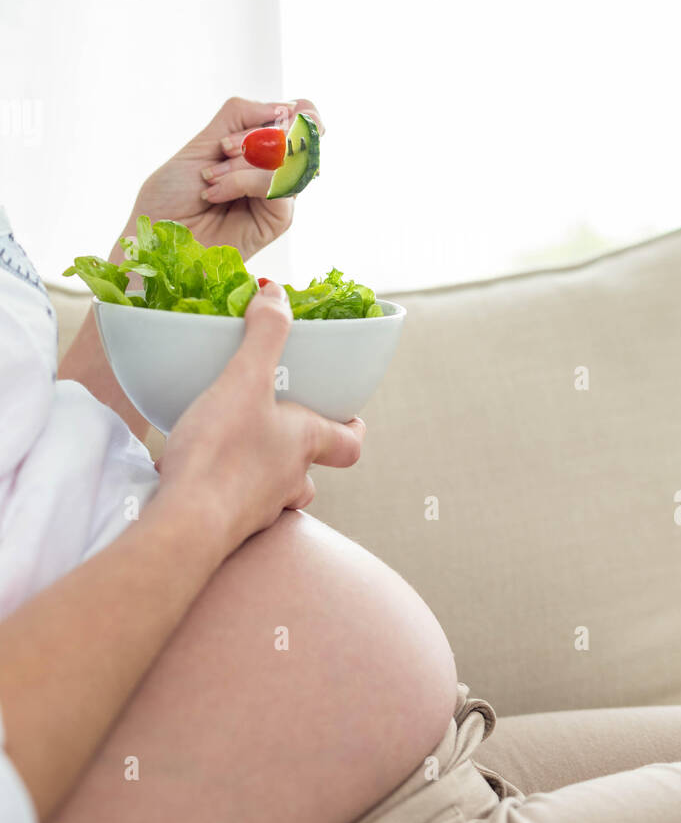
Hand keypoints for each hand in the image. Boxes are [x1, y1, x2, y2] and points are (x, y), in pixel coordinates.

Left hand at [122, 96, 324, 260]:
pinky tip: (216, 193)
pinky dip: (244, 181)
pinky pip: (278, 185)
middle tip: (223, 150)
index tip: (260, 119)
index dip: (295, 110)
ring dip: (244, 161)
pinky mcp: (278, 219)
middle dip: (258, 133)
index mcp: (262, 148)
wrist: (155, 235)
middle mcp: (277, 170)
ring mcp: (280, 195)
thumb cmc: (172, 196)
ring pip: (290, 156)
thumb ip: (239, 116)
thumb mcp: (203, 141)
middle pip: (306, 132)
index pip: (303, 114)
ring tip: (210, 178)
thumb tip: (284, 107)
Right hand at [156, 283, 364, 553]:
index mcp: (306, 442)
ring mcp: (261, 509)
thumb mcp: (244, 378)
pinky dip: (227, 491)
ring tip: (241, 451)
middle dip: (304, 452)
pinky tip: (202, 476)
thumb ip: (264, 334)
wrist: (186, 525)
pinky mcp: (228, 528)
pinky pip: (236, 507)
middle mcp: (291, 479)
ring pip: (278, 493)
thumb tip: (275, 293)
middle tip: (282, 427)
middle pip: (313, 472)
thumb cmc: (224, 451)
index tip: (348, 415)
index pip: (350, 442)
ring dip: (267, 474)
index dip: (352, 427)